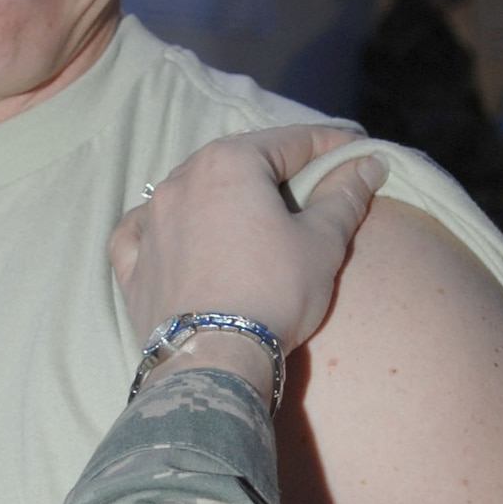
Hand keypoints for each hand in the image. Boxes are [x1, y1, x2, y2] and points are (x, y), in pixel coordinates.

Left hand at [109, 127, 389, 398]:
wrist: (214, 362)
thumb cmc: (274, 293)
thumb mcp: (323, 242)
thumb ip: (345, 195)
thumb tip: (370, 163)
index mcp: (230, 163)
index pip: (293, 141)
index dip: (332, 145)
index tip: (360, 152)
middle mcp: (181, 179)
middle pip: (241, 161)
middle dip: (278, 167)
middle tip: (314, 181)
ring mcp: (150, 219)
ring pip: (192, 188)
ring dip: (225, 193)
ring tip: (254, 211)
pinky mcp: (132, 261)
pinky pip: (146, 229)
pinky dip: (167, 225)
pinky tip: (178, 233)